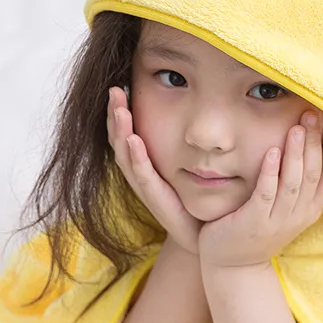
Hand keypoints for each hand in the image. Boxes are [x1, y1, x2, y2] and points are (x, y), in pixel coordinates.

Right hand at [107, 86, 201, 254]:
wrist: (207, 237)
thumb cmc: (200, 201)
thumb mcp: (194, 166)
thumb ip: (191, 143)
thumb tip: (198, 112)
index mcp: (148, 165)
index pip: (129, 134)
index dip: (122, 112)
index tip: (121, 85)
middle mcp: (143, 175)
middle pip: (121, 141)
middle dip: (116, 116)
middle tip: (114, 90)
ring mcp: (148, 188)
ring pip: (127, 156)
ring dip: (122, 131)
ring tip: (120, 109)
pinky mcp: (159, 201)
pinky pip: (144, 177)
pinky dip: (137, 158)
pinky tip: (134, 140)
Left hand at [198, 111, 322, 269]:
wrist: (233, 265)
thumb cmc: (257, 227)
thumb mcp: (284, 206)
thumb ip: (295, 181)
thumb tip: (305, 143)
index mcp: (310, 208)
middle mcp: (299, 214)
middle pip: (312, 172)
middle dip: (314, 142)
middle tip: (312, 114)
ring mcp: (278, 221)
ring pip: (293, 183)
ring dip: (296, 154)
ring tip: (296, 128)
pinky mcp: (255, 223)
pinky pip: (266, 194)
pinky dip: (270, 172)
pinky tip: (272, 152)